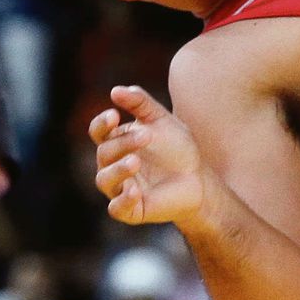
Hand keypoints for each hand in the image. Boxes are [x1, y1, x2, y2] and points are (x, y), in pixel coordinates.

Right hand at [89, 86, 211, 227]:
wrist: (199, 179)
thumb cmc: (177, 148)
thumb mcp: (162, 121)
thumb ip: (141, 104)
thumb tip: (116, 90)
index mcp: (115, 143)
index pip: (99, 132)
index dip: (102, 124)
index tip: (114, 115)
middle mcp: (111, 166)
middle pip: (105, 153)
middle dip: (123, 143)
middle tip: (147, 136)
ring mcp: (119, 188)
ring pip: (105, 180)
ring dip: (119, 170)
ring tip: (135, 161)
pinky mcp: (131, 210)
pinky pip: (118, 208)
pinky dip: (124, 200)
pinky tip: (136, 190)